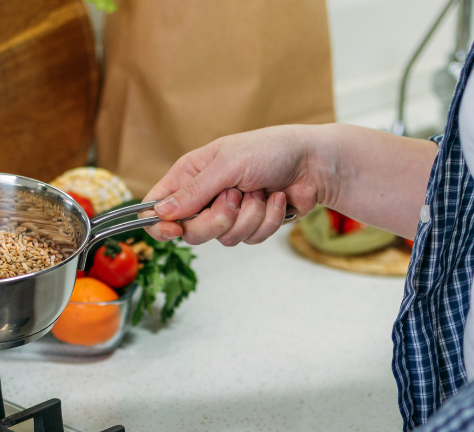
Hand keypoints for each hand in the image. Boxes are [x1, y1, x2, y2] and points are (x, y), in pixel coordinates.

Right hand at [142, 124, 338, 246]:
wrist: (314, 163)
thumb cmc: (272, 150)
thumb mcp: (228, 164)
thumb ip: (194, 191)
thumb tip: (160, 212)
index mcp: (192, 174)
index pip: (158, 206)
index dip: (160, 223)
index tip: (173, 230)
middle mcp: (206, 196)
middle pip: (191, 232)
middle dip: (218, 219)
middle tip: (235, 197)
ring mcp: (229, 214)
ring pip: (223, 239)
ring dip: (249, 216)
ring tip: (261, 191)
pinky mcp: (251, 226)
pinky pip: (249, 240)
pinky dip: (266, 220)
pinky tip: (276, 199)